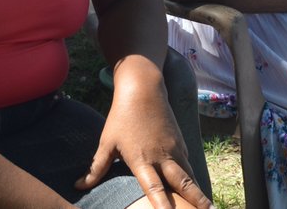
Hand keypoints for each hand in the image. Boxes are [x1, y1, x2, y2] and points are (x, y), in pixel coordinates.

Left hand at [78, 63, 211, 208]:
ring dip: (198, 191)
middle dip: (196, 199)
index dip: (162, 204)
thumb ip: (96, 167)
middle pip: (183, 182)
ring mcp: (174, 148)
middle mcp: (162, 156)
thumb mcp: (107, 143)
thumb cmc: (122, 117)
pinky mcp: (180, 142)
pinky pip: (187, 164)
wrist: (144, 89)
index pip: (153, 187)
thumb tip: (78, 186)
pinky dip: (193, 177)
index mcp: (142, 159)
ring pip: (189, 174)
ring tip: (208, 206)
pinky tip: (196, 187)